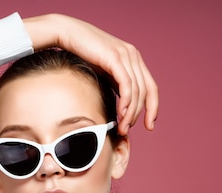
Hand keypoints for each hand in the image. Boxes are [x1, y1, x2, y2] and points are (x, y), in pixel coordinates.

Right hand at [22, 13, 157, 135]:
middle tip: (127, 130)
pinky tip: (121, 114)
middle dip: (141, 114)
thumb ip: (116, 85)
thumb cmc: (83, 53)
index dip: (153, 108)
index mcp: (134, 59)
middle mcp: (134, 56)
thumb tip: (123, 107)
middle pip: (147, 92)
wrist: (68, 33)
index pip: (152, 87)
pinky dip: (126, 102)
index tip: (149, 125)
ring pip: (137, 91)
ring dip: (131, 113)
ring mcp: (126, 55)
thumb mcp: (105, 72)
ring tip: (122, 127)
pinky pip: (127, 85)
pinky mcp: (115, 58)